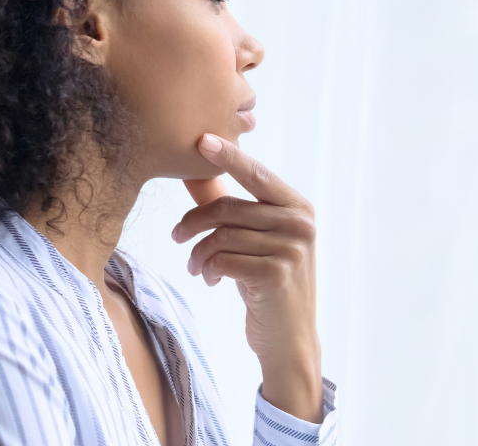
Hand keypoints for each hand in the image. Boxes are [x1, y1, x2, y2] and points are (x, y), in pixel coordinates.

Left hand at [172, 133, 322, 420]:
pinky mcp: (276, 275)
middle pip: (230, 208)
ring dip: (199, 253)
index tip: (200, 140)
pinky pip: (224, 260)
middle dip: (194, 222)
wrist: (289, 339)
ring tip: (196, 267)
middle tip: (177, 236)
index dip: (228, 156)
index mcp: (298, 207)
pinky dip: (208, 269)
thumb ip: (229, 203)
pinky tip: (210, 279)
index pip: (256, 174)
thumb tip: (195, 168)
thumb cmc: (267, 282)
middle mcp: (300, 224)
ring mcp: (291, 250)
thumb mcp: (254, 239)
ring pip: (222, 236)